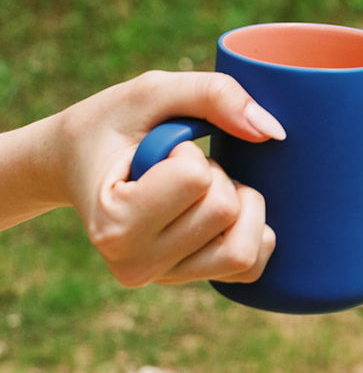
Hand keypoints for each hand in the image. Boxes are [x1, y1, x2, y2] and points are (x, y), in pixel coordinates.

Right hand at [56, 71, 285, 287]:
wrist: (78, 162)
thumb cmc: (113, 123)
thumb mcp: (153, 91)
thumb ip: (214, 95)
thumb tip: (273, 132)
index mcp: (113, 225)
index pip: (196, 179)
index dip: (186, 151)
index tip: (153, 154)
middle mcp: (134, 266)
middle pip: (225, 211)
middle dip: (213, 174)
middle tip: (173, 169)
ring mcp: (164, 279)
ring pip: (245, 246)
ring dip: (236, 202)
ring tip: (196, 190)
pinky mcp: (192, 281)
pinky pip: (253, 265)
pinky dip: (254, 229)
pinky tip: (219, 211)